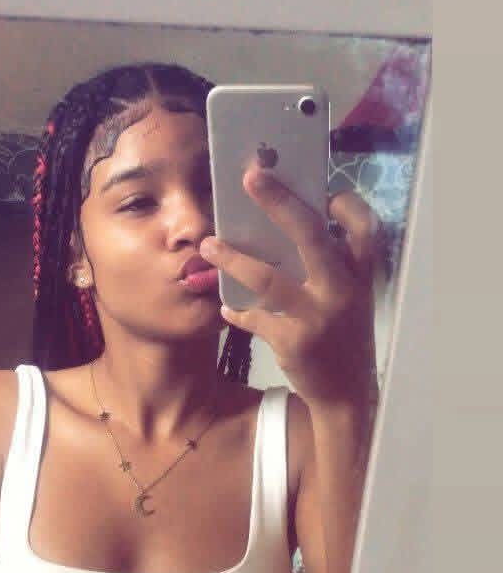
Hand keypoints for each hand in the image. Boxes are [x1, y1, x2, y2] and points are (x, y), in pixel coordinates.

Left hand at [200, 163, 380, 408]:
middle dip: (279, 201)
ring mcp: (317, 316)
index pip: (363, 225)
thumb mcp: (350, 298)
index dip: (343, 204)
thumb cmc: (343, 337)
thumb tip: (284, 230)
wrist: (347, 394)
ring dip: (233, 258)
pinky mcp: (294, 342)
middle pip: (310, 235)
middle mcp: (342, 290)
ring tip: (208, 246)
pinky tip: (226, 309)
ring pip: (269, 278)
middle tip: (251, 177)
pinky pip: (255, 317)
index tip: (321, 193)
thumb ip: (330, 267)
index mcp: (360, 275)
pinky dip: (237, 311)